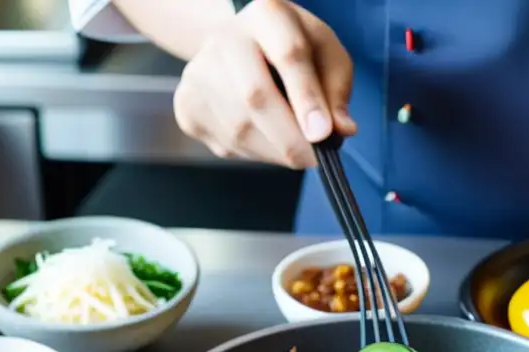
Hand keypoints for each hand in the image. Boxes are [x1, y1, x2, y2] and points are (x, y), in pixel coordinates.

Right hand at [173, 0, 355, 166]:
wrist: (242, 48)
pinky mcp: (186, 103)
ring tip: (293, 148)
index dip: (307, 98)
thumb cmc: (294, 52)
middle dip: (290, 139)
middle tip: (314, 159)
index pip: (289, 55)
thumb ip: (337, 91)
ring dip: (274, 151)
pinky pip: (224, 143)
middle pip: (256, 96)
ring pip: (239, 128)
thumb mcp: (327, 57)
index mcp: (268, 14)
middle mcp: (225, 36)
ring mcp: (199, 70)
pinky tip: (265, 138)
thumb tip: (342, 130)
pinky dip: (253, 153)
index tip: (323, 135)